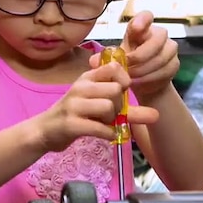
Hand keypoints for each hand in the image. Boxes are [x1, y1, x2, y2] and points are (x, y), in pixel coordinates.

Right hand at [38, 62, 158, 151]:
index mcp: (88, 78)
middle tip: (112, 114)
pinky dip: (108, 134)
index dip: (124, 80)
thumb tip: (157, 114)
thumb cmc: (76, 116)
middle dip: (119, 105)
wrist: (45, 131)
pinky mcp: (71, 124)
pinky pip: (100, 127)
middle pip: (116, 90)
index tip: (122, 93)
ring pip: (109, 106)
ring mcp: (74, 105)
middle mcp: (80, 87)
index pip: (114, 67)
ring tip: (105, 124)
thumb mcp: (98, 106)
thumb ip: (127, 109)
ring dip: (113, 120)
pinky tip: (105, 134)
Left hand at [90, 11, 178, 98]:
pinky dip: (150, 79)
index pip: (147, 16)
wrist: (144, 81)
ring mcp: (170, 48)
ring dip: (143, 70)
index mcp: (141, 28)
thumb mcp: (115, 60)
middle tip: (127, 68)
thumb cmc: (128, 64)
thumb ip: (105, 59)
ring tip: (130, 79)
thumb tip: (94, 61)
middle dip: (140, 56)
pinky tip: (140, 83)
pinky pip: (165, 71)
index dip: (143, 20)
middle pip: (157, 40)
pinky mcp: (175, 63)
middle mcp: (159, 34)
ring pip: (160, 58)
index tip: (136, 28)